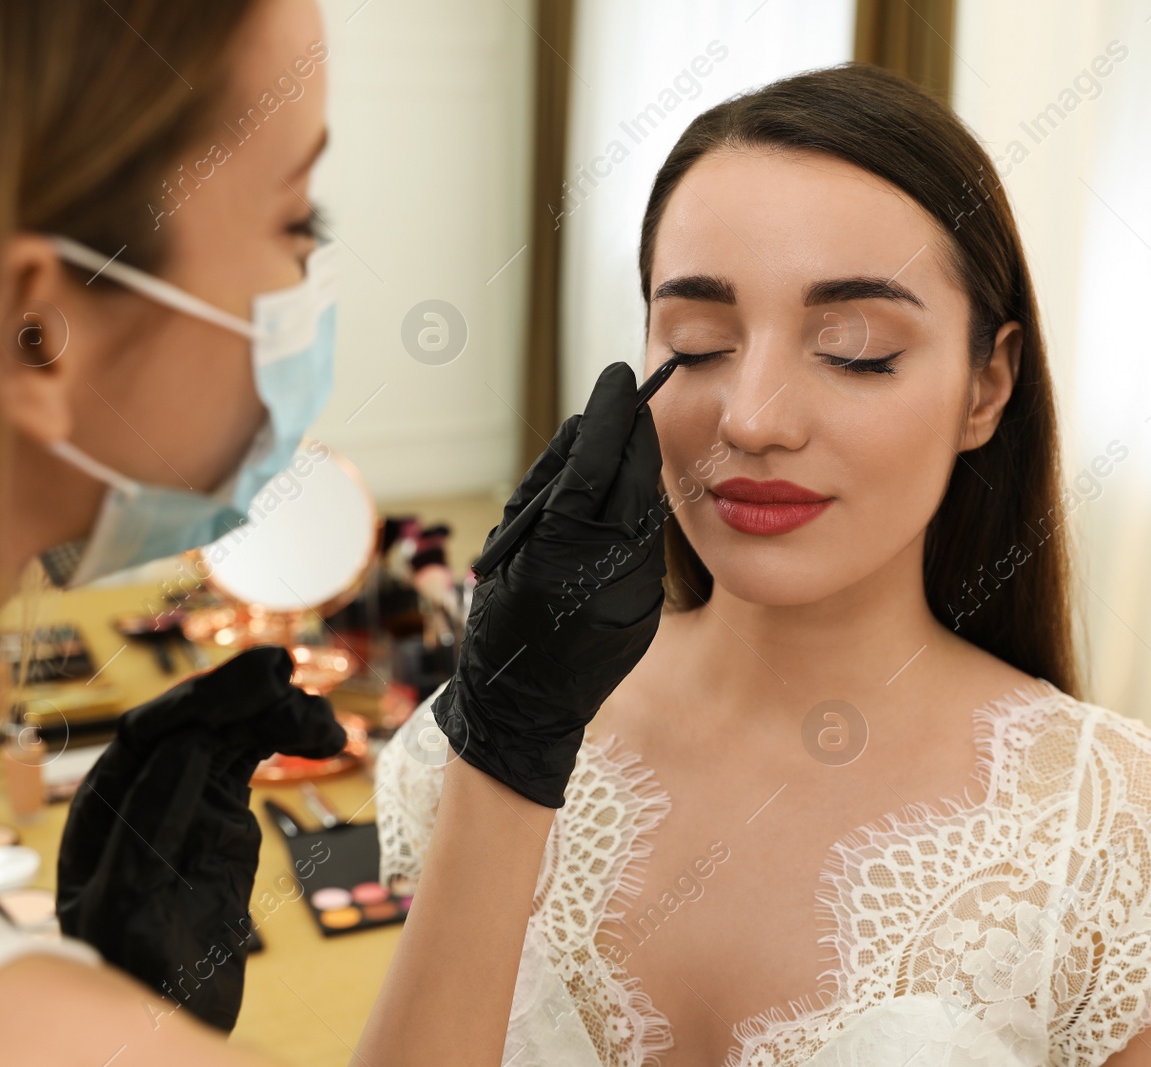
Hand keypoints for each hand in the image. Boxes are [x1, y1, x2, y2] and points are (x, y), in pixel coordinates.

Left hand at [56, 645, 343, 1030]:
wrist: (169, 1026)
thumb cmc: (136, 976)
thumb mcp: (133, 907)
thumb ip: (151, 824)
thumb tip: (190, 745)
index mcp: (105, 813)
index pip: (148, 735)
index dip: (202, 699)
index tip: (260, 681)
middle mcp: (141, 799)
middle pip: (192, 724)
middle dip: (242, 697)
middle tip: (293, 678)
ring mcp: (185, 808)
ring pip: (229, 737)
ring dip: (275, 717)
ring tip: (325, 722)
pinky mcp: (222, 823)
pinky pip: (251, 763)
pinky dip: (285, 743)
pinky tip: (319, 737)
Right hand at [432, 362, 666, 806]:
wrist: (525, 710)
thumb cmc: (500, 628)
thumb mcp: (509, 550)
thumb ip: (547, 489)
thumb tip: (581, 432)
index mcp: (563, 548)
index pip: (600, 461)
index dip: (612, 413)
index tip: (621, 374)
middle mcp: (610, 566)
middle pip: (636, 478)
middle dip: (636, 432)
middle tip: (634, 395)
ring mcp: (637, 588)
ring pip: (648, 507)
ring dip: (639, 470)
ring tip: (626, 441)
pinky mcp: (650, 604)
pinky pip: (648, 542)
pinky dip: (637, 513)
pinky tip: (626, 500)